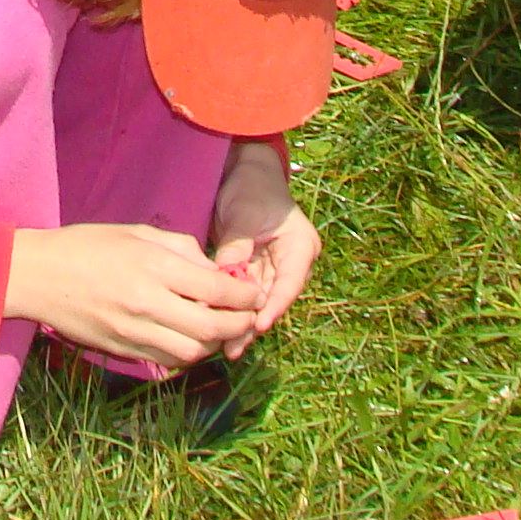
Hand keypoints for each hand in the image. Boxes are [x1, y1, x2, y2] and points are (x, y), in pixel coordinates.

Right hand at [4, 223, 264, 368]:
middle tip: (247, 318)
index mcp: (153, 265)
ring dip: (216, 345)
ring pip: (193, 352)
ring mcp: (134, 332)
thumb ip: (180, 248)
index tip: (253, 293)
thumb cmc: (86, 246)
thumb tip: (213, 270)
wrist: (37, 277)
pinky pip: (168, 362)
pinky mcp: (123, 350)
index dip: (244, 296)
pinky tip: (193, 341)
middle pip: (211, 328)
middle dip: (239, 326)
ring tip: (222, 330)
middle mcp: (147, 302)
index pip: (216, 290)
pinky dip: (189, 355)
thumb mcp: (136, 232)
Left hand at [208, 142, 322, 352]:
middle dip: (252, 323)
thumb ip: (237, 245)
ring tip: (226, 348)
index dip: (274, 306)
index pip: (289, 283)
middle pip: (273, 299)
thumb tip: (225, 276)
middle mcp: (291, 263)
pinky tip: (218, 328)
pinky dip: (232, 308)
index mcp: (301, 247)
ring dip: (242, 322)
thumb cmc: (251, 186)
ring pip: (258, 302)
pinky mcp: (254, 269)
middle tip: (233, 347)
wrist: (244, 171)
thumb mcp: (244, 213)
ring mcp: (273, 268)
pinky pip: (244, 293)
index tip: (259, 325)